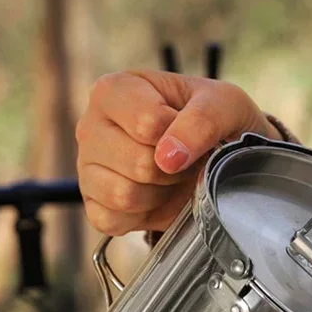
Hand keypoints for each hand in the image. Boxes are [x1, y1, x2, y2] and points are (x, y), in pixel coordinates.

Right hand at [76, 69, 282, 234]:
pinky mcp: (93, 205)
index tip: (188, 132)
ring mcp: (87, 168)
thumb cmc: (213, 122)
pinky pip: (111, 220)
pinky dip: (141, 217)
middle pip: (137, 163)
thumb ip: (203, 119)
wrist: (218, 160)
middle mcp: (92, 127)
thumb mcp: (224, 104)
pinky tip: (153, 200)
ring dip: (159, 194)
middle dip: (173, 170)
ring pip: (123, 195)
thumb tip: (170, 156)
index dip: (178, 135)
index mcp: (115, 91)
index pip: (146, 122)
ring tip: (168, 179)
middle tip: (183, 161)